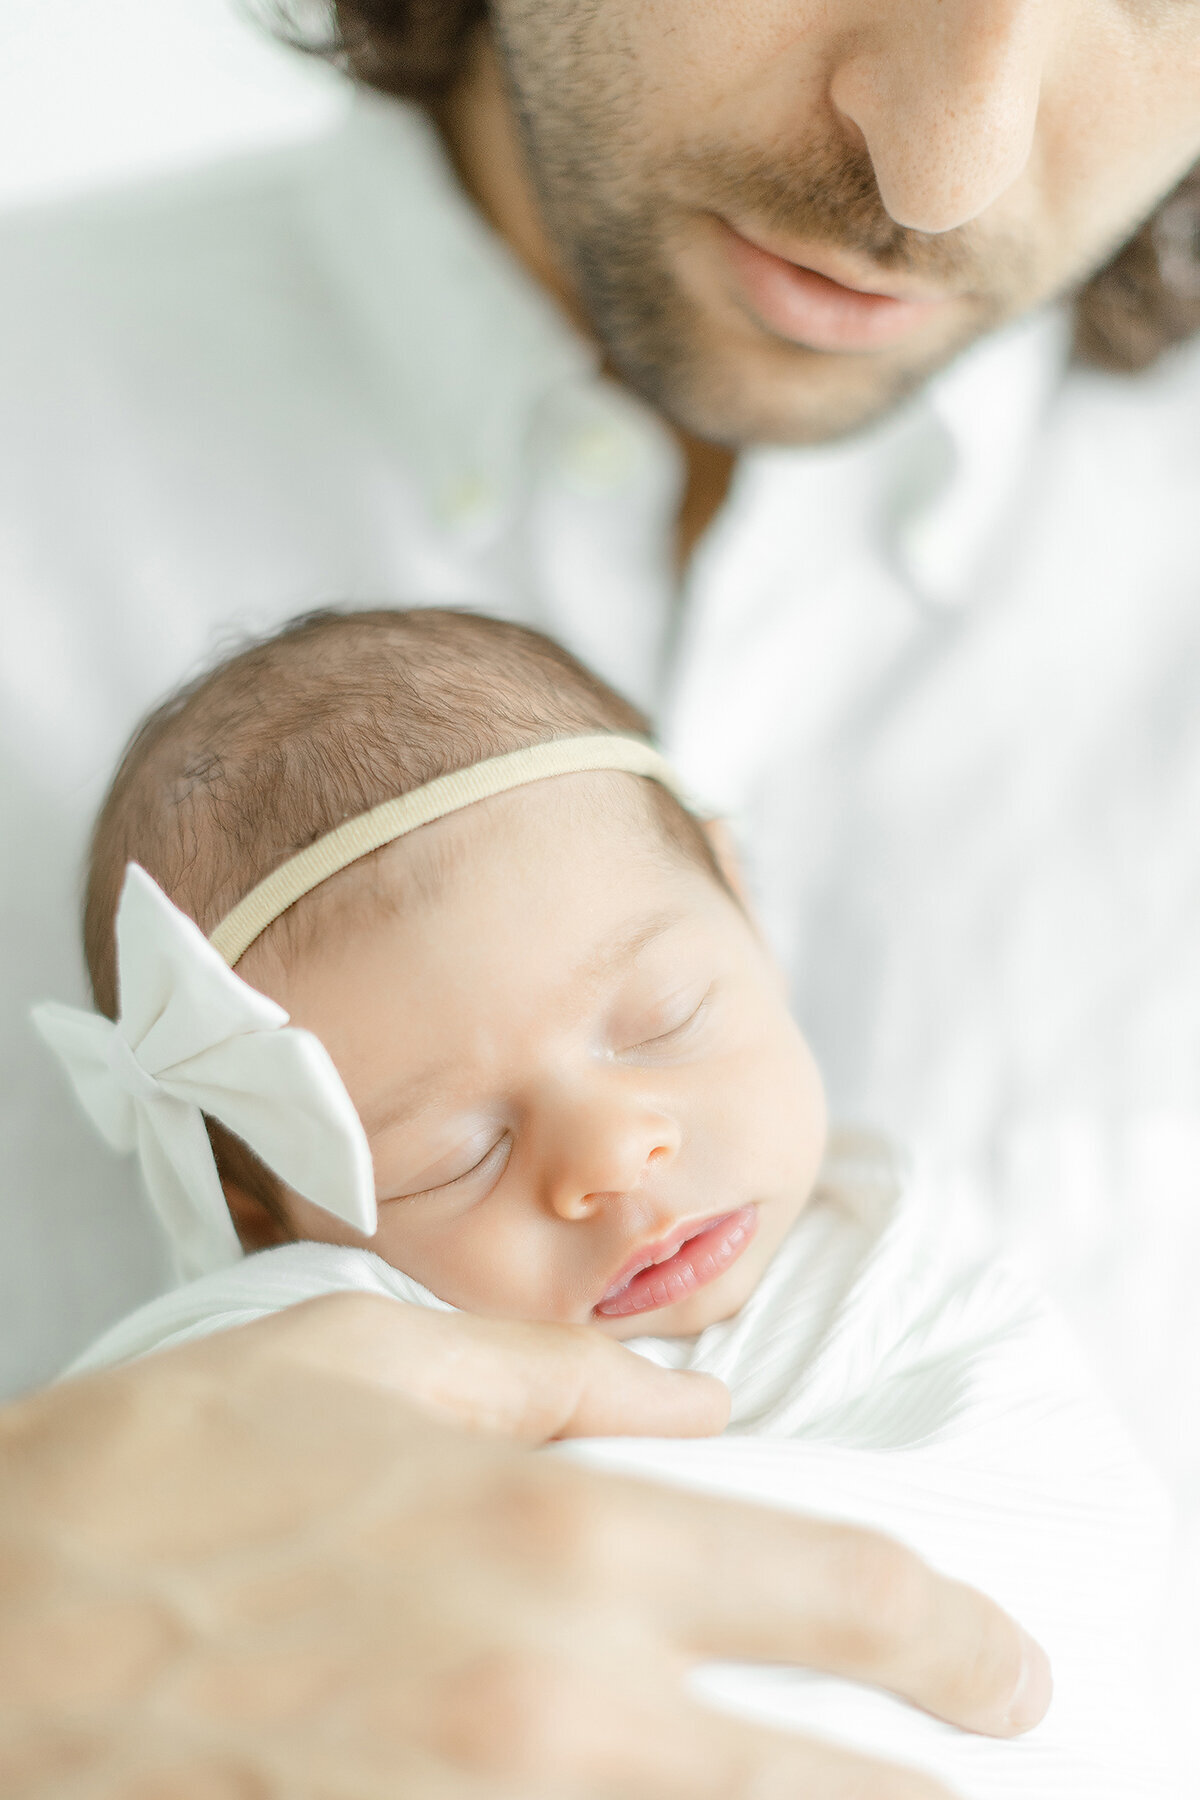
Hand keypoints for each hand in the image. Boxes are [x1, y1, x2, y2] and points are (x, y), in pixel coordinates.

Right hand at [0, 1297, 1049, 1798]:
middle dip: (925, 1784)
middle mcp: (556, 1699)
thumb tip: (700, 1396)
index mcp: (560, 1534)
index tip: (1005, 1663)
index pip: (832, 1591)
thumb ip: (567, 1379)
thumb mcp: (379, 1358)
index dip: (950, 1633)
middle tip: (995, 1754)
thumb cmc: (177, 1467)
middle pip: (816, 1779)